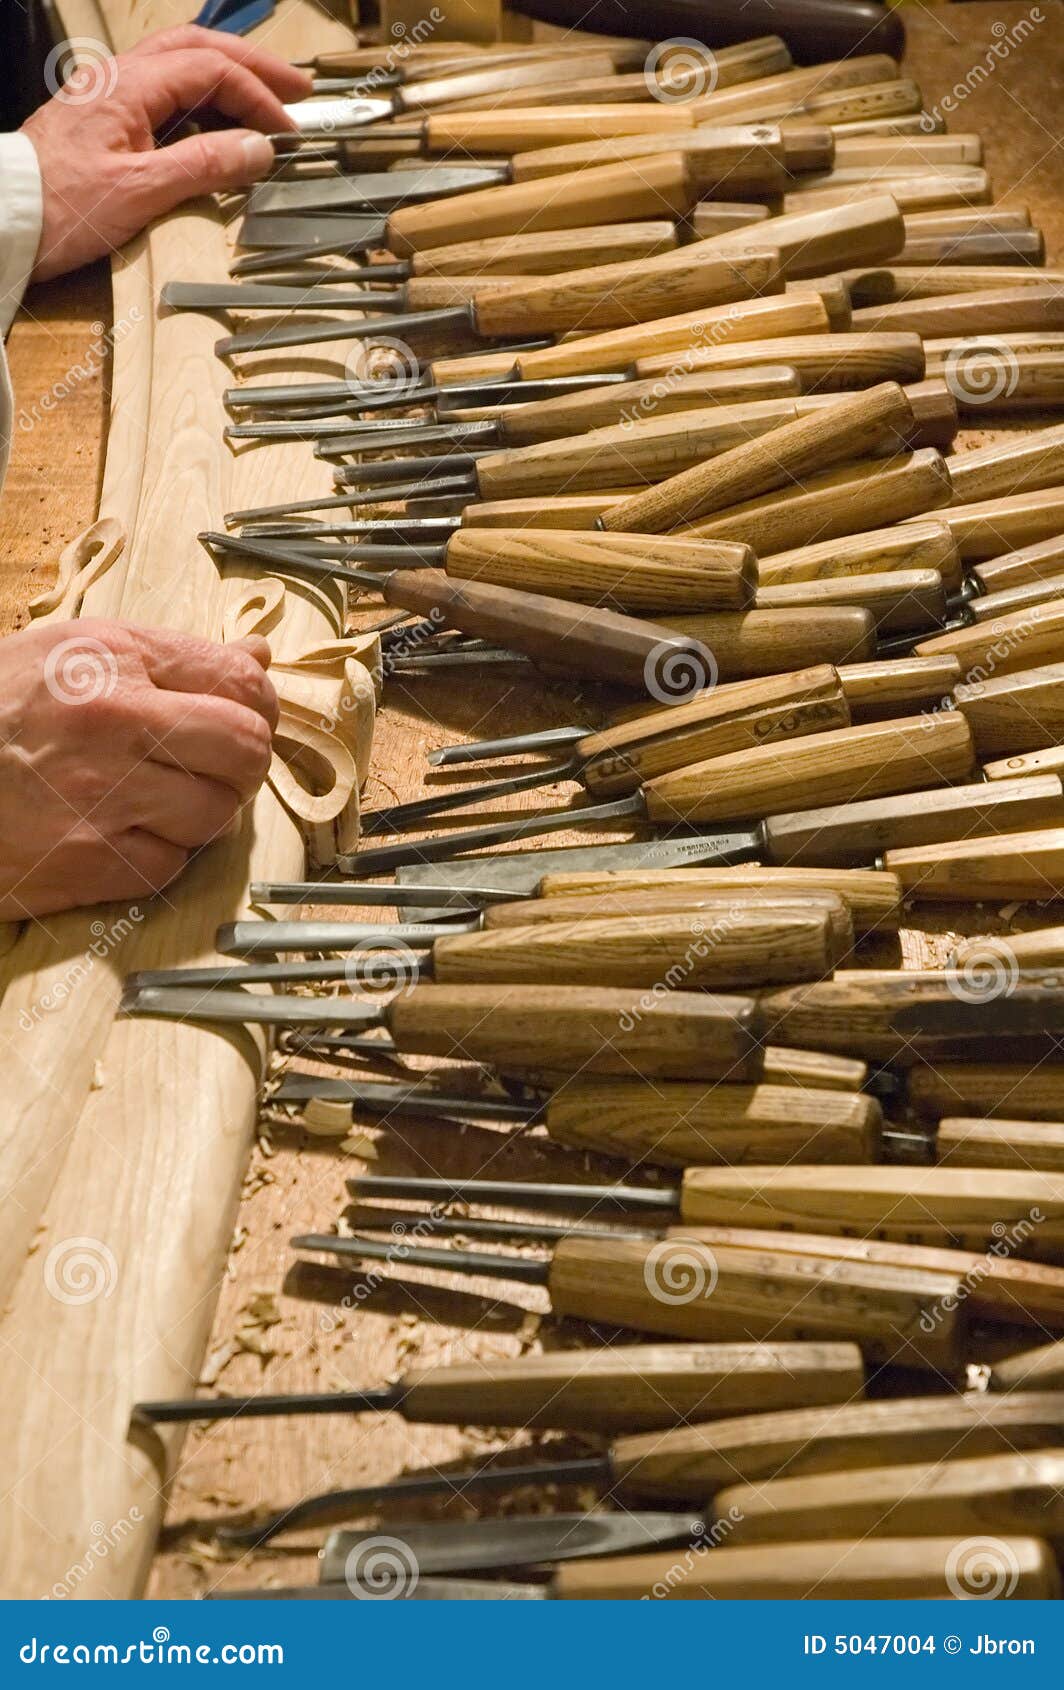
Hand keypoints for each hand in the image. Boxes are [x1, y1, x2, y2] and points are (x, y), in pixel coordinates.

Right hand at [0, 618, 278, 917]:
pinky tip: (115, 836)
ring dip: (197, 815)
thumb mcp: (71, 655)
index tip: (249, 716)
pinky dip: (155, 857)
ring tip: (149, 800)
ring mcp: (102, 797)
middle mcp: (114, 722)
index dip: (259, 705)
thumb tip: (259, 656)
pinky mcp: (88, 862)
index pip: (239, 682)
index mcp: (112, 659)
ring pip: (216, 816)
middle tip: (207, 767)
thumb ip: (171, 657)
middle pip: (246, 751)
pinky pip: (171, 865)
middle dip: (239, 764)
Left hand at [21, 25, 310, 281]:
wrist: (6, 220)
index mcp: (131, 86)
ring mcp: (109, 95)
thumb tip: (259, 148)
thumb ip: (205, 166)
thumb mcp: (142, 191)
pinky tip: (216, 119)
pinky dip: (200, 98)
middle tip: (296, 87)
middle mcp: (119, 78)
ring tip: (264, 96)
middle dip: (252, 65)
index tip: (288, 131)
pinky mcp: (103, 120)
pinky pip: (161, 92)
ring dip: (227, 74)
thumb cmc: (61, 208)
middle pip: (198, 48)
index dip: (258, 97)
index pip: (213, 71)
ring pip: (179, 63)